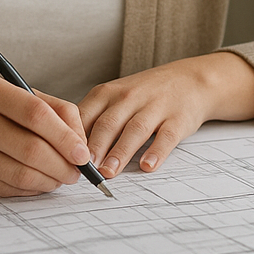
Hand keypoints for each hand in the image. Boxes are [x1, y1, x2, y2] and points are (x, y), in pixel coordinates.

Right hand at [0, 74, 92, 195]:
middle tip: (76, 173)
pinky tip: (36, 186)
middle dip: (63, 165)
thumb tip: (81, 140)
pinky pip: (2, 188)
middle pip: (31, 147)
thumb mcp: (1, 95)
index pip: (36, 113)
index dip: (66, 136)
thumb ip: (45, 108)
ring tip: (60, 180)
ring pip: (18, 173)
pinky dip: (27, 190)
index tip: (82, 153)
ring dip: (48, 181)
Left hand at [78, 52, 253, 177]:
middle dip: (94, 147)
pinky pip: (166, 136)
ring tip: (108, 172)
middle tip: (83, 169)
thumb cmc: (145, 94)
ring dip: (120, 152)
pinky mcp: (178, 118)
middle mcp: (130, 97)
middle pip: (108, 123)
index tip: (64, 157)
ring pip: (135, 130)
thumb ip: (92, 119)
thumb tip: (64, 149)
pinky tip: (147, 166)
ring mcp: (156, 106)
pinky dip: (156, 151)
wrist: (190, 80)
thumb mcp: (114, 97)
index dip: (73, 136)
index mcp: (108, 93)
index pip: (85, 115)